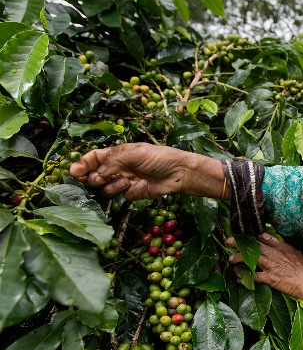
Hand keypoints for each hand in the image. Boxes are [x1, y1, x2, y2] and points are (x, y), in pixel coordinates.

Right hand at [69, 143, 222, 199]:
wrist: (180, 173)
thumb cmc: (160, 157)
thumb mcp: (135, 153)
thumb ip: (114, 162)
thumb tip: (98, 174)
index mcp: (118, 154)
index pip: (94, 158)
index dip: (82, 164)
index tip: (74, 172)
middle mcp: (119, 168)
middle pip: (95, 177)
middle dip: (95, 179)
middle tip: (101, 179)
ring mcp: (126, 181)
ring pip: (107, 189)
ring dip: (114, 186)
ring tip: (127, 181)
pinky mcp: (135, 193)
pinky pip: (124, 196)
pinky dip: (132, 191)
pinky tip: (143, 185)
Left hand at [228, 234, 302, 307]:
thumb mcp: (297, 254)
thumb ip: (286, 250)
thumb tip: (280, 249)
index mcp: (282, 247)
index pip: (265, 237)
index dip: (253, 235)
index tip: (244, 234)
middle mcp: (275, 254)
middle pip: (254, 246)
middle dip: (240, 243)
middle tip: (229, 241)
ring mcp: (272, 266)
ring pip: (250, 259)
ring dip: (238, 258)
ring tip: (231, 258)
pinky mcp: (270, 278)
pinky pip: (254, 277)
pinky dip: (245, 278)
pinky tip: (239, 279)